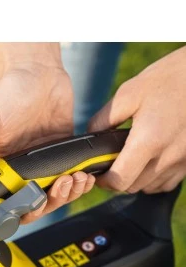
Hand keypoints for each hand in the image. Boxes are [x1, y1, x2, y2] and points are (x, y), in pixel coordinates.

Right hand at [0, 43, 95, 222]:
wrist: (37, 72)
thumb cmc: (5, 93)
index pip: (1, 204)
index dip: (15, 214)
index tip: (27, 206)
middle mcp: (17, 172)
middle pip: (32, 207)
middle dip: (47, 204)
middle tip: (58, 187)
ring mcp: (40, 167)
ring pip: (54, 197)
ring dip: (67, 195)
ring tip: (74, 179)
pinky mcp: (60, 158)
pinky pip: (71, 181)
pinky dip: (79, 185)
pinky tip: (83, 176)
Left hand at [89, 46, 185, 193]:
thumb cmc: (167, 79)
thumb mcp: (128, 94)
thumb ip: (104, 119)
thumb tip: (90, 137)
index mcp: (148, 141)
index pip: (120, 180)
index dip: (104, 181)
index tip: (98, 173)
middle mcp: (168, 156)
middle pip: (133, 186)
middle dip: (117, 179)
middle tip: (110, 163)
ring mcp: (183, 161)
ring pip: (150, 187)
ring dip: (136, 179)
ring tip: (130, 159)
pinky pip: (167, 182)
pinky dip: (154, 178)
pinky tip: (149, 160)